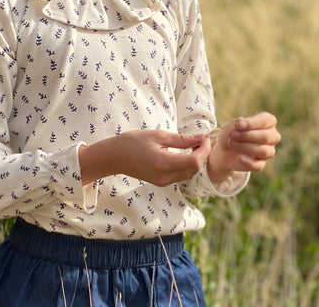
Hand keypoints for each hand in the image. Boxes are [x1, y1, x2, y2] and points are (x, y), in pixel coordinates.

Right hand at [79, 130, 211, 186]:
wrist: (114, 157)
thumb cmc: (133, 142)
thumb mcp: (158, 135)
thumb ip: (181, 139)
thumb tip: (201, 137)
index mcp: (163, 163)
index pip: (194, 162)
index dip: (204, 150)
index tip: (205, 137)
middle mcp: (164, 177)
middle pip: (194, 170)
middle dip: (202, 155)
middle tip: (201, 139)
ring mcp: (163, 182)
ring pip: (189, 174)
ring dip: (196, 160)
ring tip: (194, 144)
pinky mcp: (161, 183)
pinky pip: (181, 176)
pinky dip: (187, 165)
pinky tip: (185, 153)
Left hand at [207, 112, 280, 181]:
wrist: (225, 149)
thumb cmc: (233, 132)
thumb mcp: (232, 125)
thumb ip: (238, 123)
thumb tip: (241, 121)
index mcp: (268, 122)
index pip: (267, 120)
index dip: (253, 123)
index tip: (238, 125)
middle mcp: (272, 136)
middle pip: (266, 137)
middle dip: (247, 135)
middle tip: (232, 134)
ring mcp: (268, 151)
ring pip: (264, 151)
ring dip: (245, 146)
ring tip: (231, 143)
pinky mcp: (260, 164)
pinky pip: (258, 165)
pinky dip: (248, 162)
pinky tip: (239, 158)